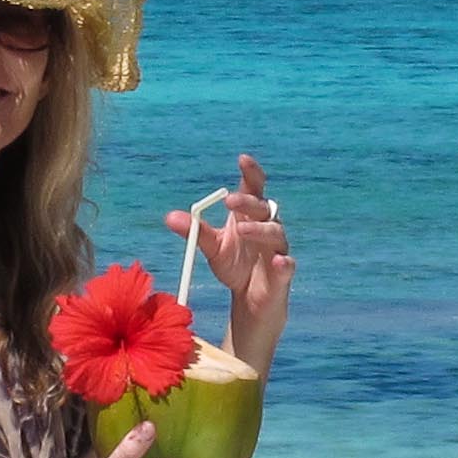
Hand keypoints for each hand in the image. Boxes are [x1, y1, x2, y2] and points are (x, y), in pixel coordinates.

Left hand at [165, 151, 293, 371]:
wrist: (249, 299)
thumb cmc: (234, 265)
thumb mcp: (212, 247)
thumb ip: (196, 231)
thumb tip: (170, 217)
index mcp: (249, 216)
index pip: (254, 188)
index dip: (251, 173)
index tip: (242, 159)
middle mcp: (266, 227)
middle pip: (263, 207)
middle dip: (249, 202)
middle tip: (230, 201)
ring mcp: (276, 249)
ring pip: (275, 233)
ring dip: (260, 229)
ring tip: (241, 229)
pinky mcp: (282, 272)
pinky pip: (287, 265)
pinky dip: (284, 263)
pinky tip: (278, 262)